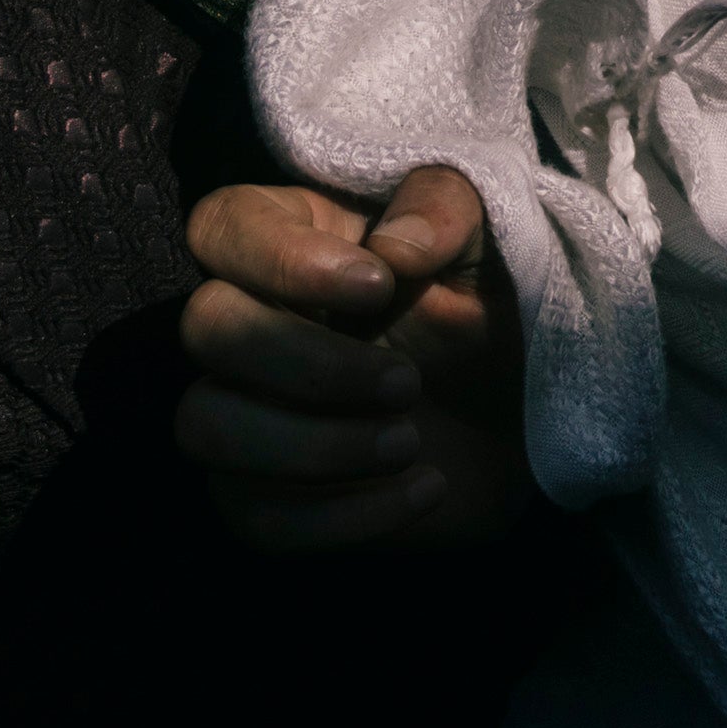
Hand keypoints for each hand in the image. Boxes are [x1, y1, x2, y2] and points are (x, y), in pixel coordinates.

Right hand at [174, 167, 527, 548]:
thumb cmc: (489, 311)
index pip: (222, 225)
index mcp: (291, 240)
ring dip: (312, 445)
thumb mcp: (488, 241)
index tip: (378, 287)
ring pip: (204, 426)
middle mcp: (248, 322)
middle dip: (310, 363)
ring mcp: (244, 414)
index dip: (281, 257)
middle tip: (408, 383)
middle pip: (207, 328)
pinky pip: (255, 517)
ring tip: (409, 440)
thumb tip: (393, 245)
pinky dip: (343, 515)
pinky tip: (425, 488)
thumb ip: (447, 210)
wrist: (521, 419)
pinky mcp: (264, 497)